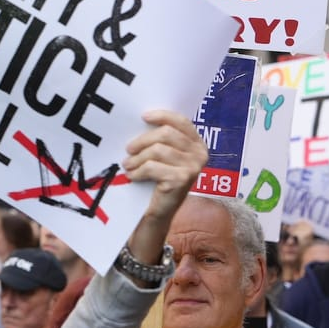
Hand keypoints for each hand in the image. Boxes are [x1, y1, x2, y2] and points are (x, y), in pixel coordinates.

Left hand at [121, 110, 205, 266]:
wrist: (160, 211)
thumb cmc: (159, 178)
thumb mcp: (163, 156)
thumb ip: (161, 139)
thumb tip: (142, 118)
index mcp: (198, 143)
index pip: (181, 122)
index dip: (162, 116)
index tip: (143, 116)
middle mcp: (200, 154)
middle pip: (166, 134)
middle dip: (142, 140)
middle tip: (128, 150)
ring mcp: (193, 167)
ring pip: (157, 150)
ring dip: (137, 158)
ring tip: (128, 164)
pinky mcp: (182, 180)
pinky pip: (152, 167)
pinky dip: (138, 171)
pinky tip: (132, 175)